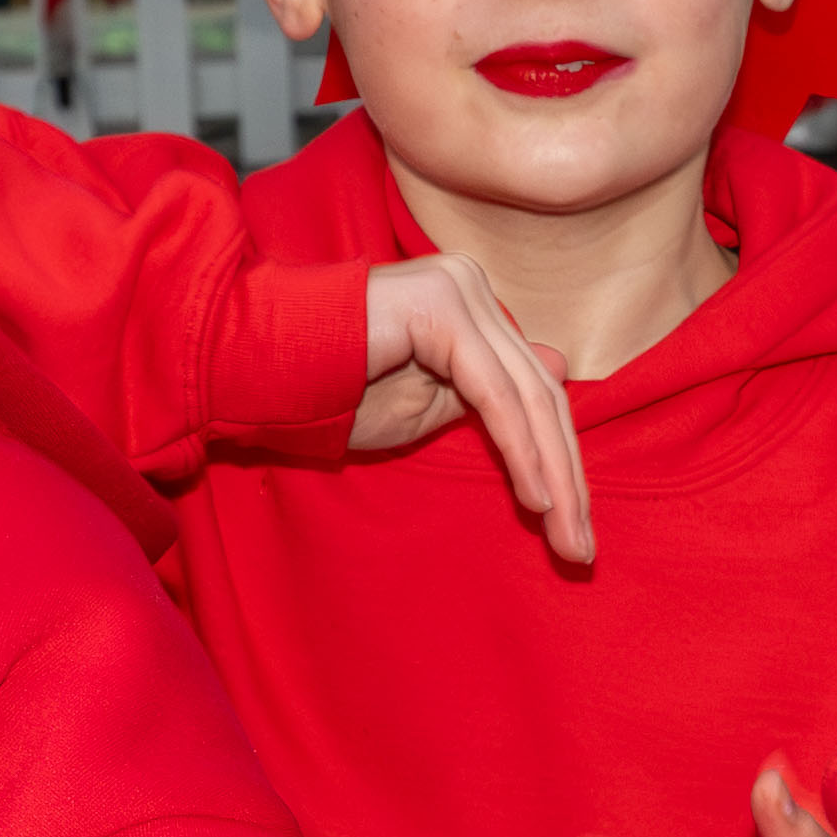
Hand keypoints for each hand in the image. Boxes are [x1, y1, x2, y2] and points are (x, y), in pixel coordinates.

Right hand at [346, 259, 593, 566]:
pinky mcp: (442, 306)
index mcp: (470, 304)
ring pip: (529, 396)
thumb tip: (557, 372)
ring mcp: (459, 290)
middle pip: (540, 393)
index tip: (573, 528)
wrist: (254, 370)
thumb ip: (486, 401)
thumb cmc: (328, 392)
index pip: (532, 388)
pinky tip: (537, 500)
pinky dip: (522, 453)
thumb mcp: (423, 408)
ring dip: (554, 476)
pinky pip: (495, 394)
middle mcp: (471, 286)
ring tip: (568, 540)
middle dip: (567, 478)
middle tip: (582, 550)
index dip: (559, 460)